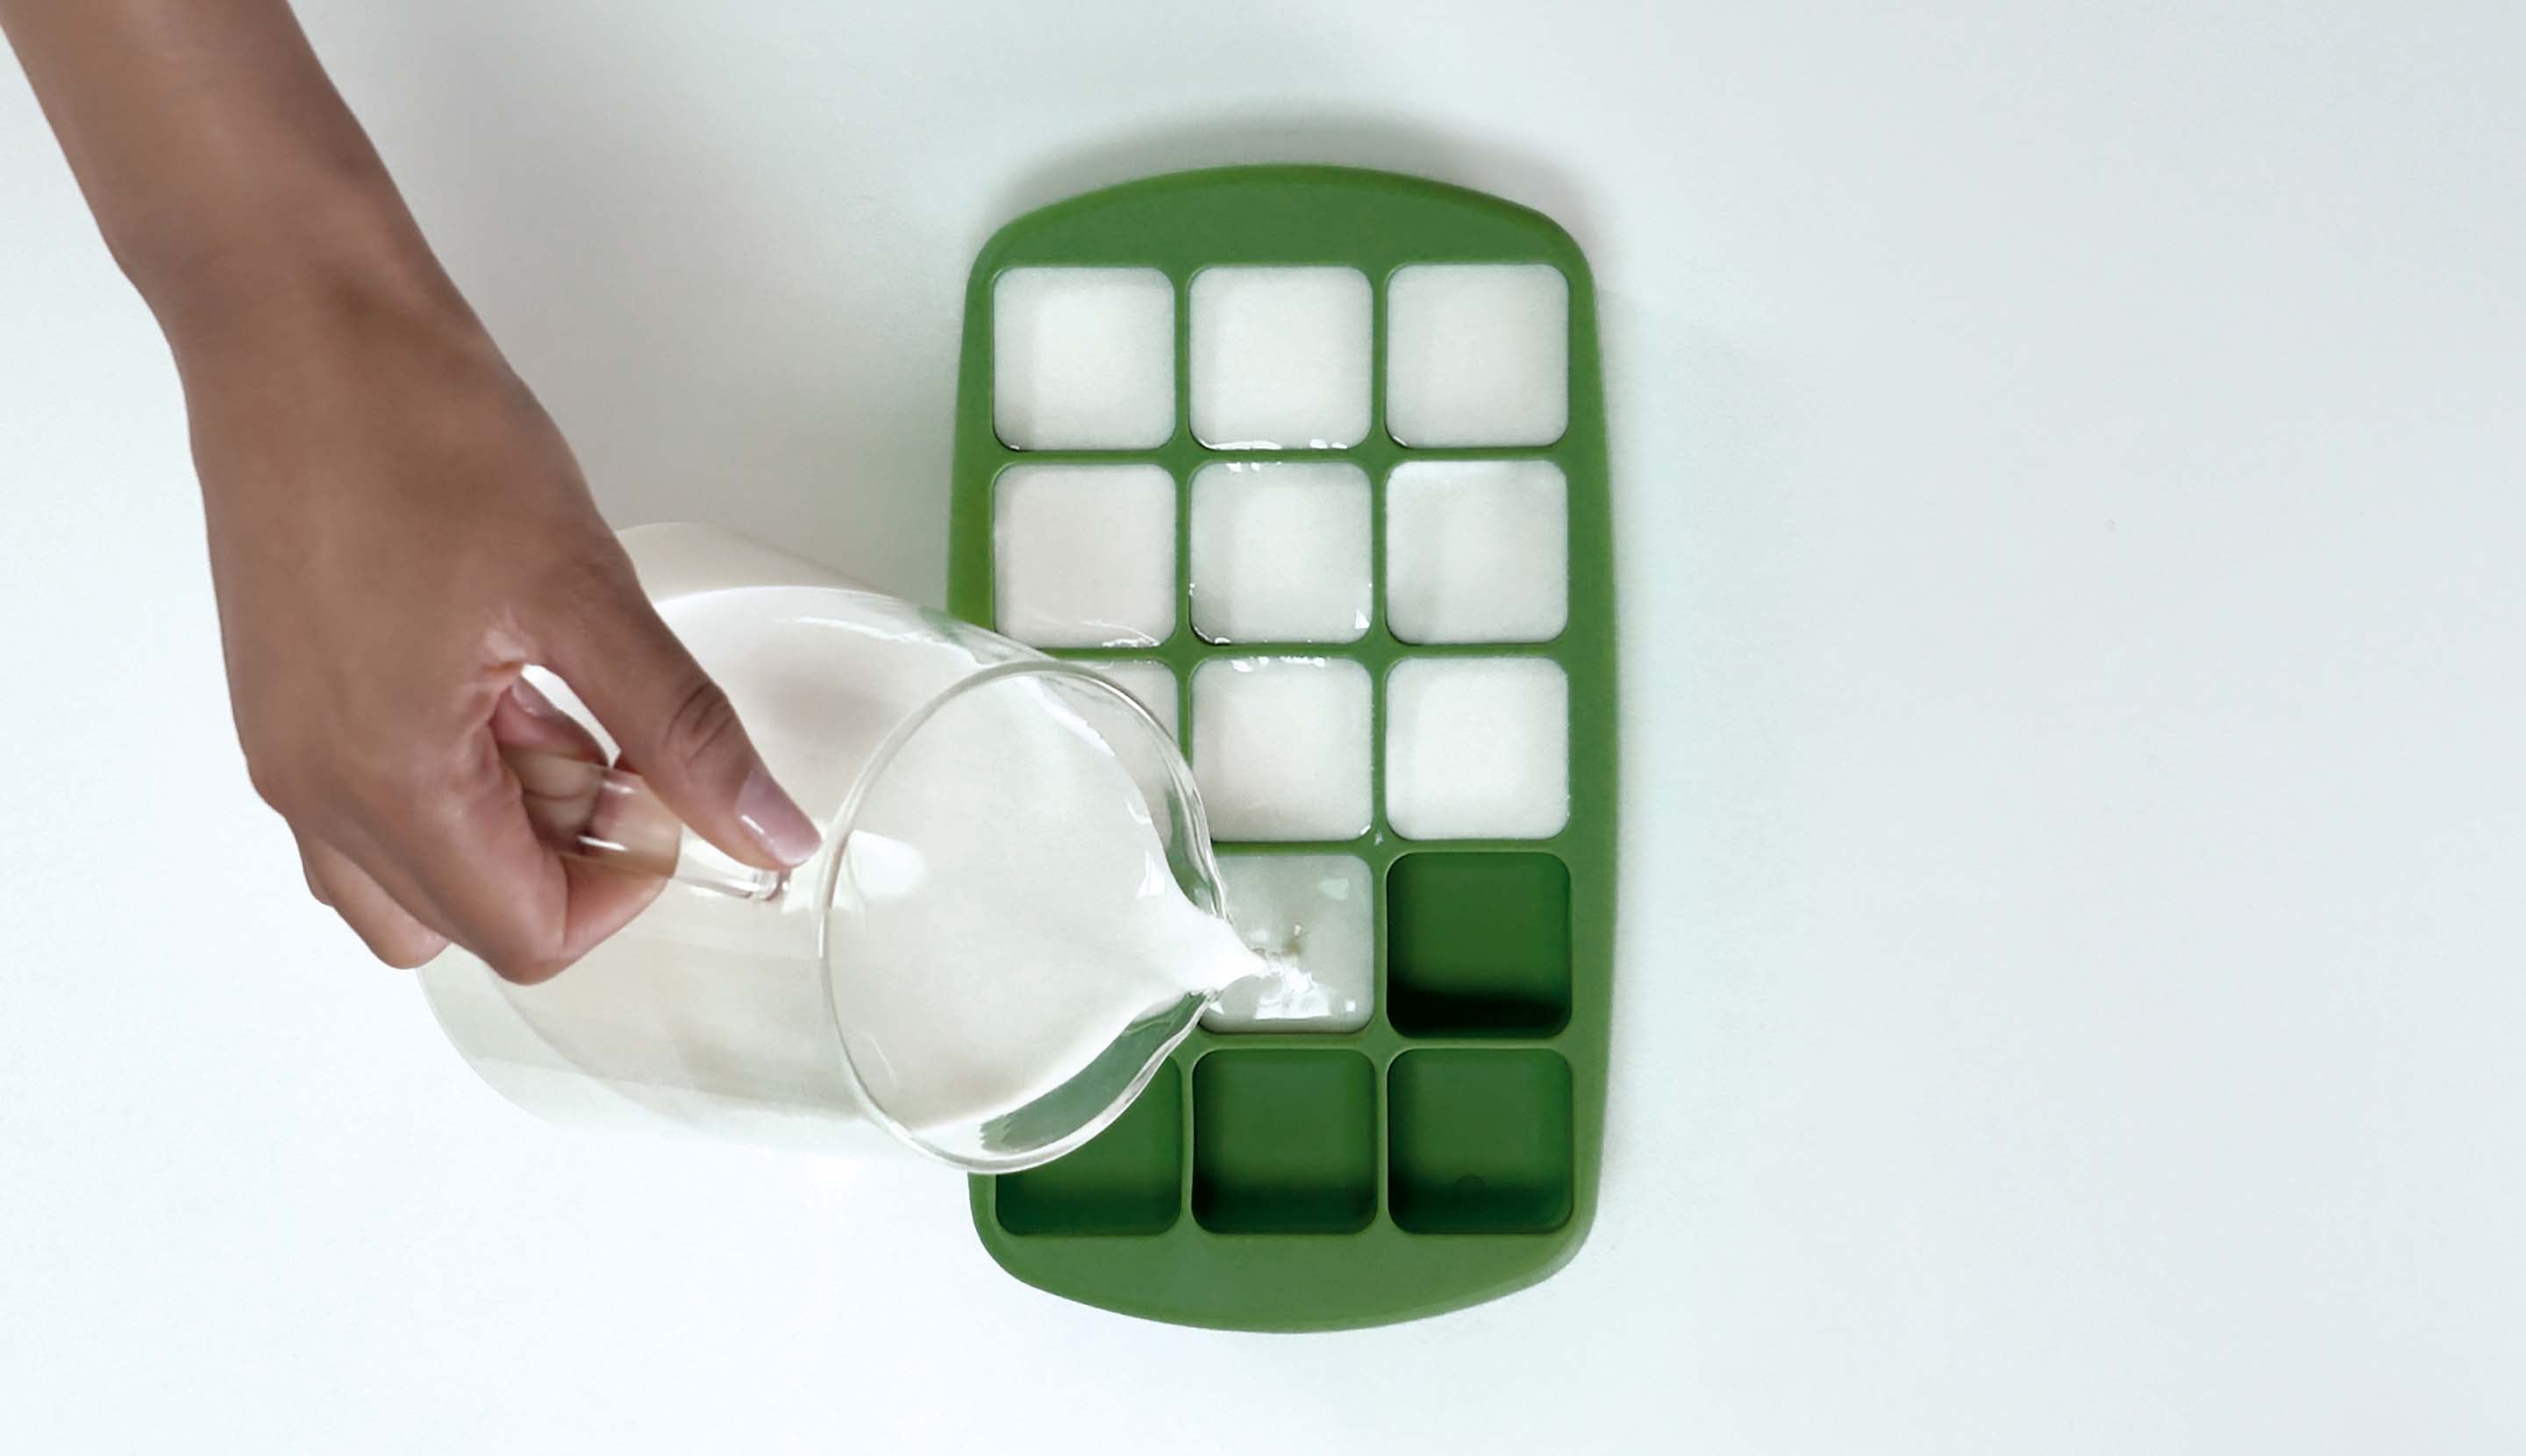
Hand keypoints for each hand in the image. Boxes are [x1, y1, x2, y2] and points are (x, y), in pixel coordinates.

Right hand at [183, 279, 817, 980]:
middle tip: (617, 742)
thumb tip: (770, 831)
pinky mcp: (284, 701)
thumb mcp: (584, 591)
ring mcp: (288, 749)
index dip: (626, 885)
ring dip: (509, 824)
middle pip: (470, 921)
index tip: (667, 788)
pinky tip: (507, 677)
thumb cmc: (419, 431)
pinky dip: (455, 777)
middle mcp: (315, 792)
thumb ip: (684, 733)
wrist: (293, 319)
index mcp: (385, 782)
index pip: (528, 937)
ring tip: (560, 701)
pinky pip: (373, 803)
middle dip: (567, 859)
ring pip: (414, 874)